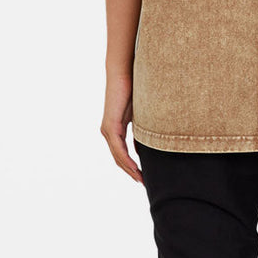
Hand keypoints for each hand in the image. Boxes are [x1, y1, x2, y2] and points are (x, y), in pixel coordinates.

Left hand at [100, 70, 143, 184]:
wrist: (124, 74)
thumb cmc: (134, 90)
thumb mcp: (141, 114)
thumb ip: (143, 128)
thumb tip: (149, 142)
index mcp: (115, 129)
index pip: (122, 153)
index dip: (131, 166)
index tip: (143, 176)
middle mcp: (108, 132)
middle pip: (119, 159)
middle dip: (131, 172)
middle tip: (143, 183)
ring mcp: (108, 130)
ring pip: (118, 156)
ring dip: (129, 169)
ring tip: (141, 179)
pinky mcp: (110, 126)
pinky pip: (118, 148)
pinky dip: (126, 159)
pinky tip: (134, 168)